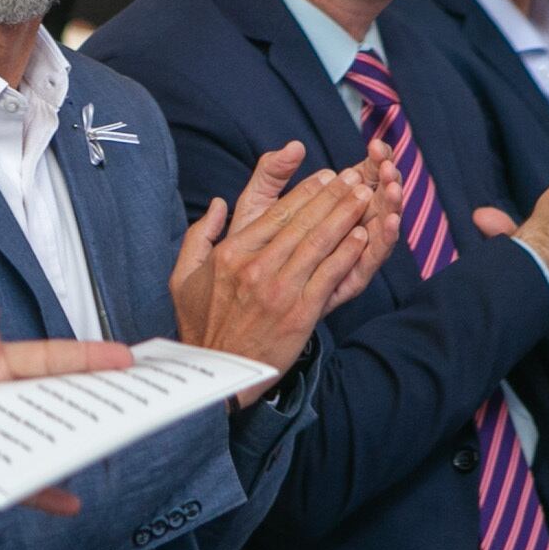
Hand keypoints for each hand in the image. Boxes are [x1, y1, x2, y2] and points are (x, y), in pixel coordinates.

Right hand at [169, 142, 393, 403]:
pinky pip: (329, 274)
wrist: (218, 373)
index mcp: (230, 254)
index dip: (306, 191)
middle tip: (354, 177)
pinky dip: (347, 252)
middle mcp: (255, 267)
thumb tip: (217, 204)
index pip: (275, 213)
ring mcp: (279, 289)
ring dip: (346, 216)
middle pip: (302, 222)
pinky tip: (362, 235)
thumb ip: (199, 235)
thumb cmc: (201, 325)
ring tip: (365, 197)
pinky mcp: (299, 313)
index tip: (326, 176)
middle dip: (333, 196)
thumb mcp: (183, 277)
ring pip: (319, 242)